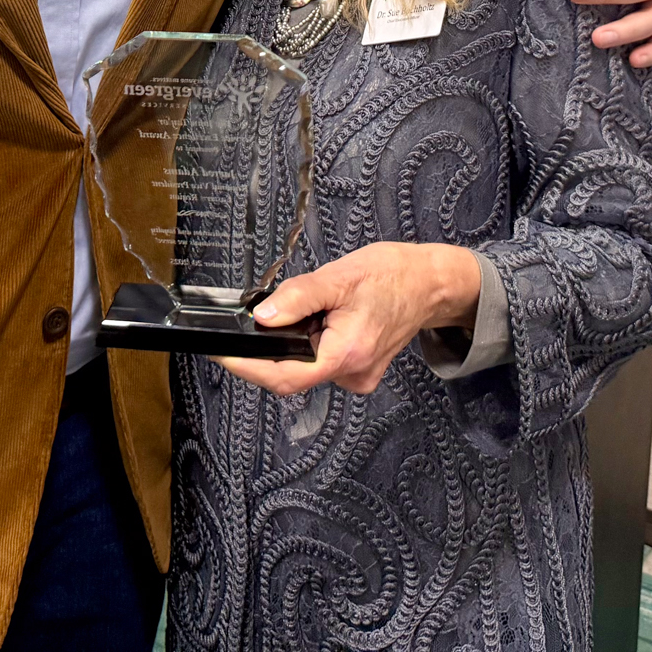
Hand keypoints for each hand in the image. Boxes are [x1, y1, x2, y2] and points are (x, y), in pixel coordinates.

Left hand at [216, 242, 480, 396]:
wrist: (430, 283)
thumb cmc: (392, 275)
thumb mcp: (339, 276)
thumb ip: (297, 298)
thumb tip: (261, 317)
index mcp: (347, 354)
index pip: (284, 377)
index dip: (247, 368)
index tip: (221, 354)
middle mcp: (353, 374)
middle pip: (291, 373)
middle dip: (271, 347)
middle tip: (264, 314)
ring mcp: (357, 375)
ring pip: (306, 365)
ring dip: (294, 342)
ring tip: (310, 308)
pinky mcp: (358, 370)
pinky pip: (321, 362)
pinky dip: (311, 343)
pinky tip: (324, 319)